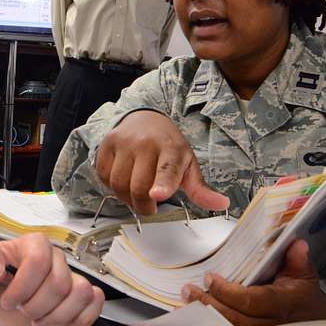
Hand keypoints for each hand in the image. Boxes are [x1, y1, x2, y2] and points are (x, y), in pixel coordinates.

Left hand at [0, 233, 103, 325]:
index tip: (8, 300)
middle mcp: (56, 258)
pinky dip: (79, 318)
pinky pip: (95, 303)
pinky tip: (58, 320)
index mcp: (35, 244)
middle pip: (60, 284)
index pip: (39, 261)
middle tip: (22, 310)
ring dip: (57, 315)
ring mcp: (70, 276)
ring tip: (39, 318)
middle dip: (36, 306)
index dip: (23, 287)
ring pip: (82, 293)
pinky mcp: (79, 296)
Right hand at [96, 110, 228, 214]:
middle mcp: (145, 143)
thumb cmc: (169, 147)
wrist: (146, 118)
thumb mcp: (189, 165)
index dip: (162, 184)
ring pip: (118, 184)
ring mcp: (124, 142)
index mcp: (171, 148)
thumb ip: (200, 189)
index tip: (157, 195)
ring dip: (126, 199)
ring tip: (137, 194)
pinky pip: (104, 177)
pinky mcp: (107, 144)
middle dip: (143, 206)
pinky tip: (124, 180)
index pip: (167, 169)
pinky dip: (112, 186)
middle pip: (138, 186)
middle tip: (150, 207)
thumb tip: (222, 205)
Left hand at [180, 239, 325, 325]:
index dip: (227, 291)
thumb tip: (297, 243)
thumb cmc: (303, 297)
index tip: (210, 277)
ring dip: (205, 317)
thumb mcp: (303, 275)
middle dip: (209, 304)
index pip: (250, 301)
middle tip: (189, 290)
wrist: (311, 322)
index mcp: (280, 305)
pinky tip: (196, 317)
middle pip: (234, 319)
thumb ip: (298, 259)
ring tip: (187, 302)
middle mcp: (269, 324)